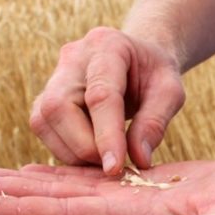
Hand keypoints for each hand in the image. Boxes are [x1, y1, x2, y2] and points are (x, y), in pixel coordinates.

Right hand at [30, 27, 184, 173]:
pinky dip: (66, 150)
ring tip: (106, 160)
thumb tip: (139, 160)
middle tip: (114, 165)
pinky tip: (92, 155)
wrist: (138, 60)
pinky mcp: (45, 98)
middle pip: (59, 107)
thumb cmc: (155, 75)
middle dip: (84, 146)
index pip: (100, 95)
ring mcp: (53, 76)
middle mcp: (72, 58)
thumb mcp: (170, 93)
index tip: (115, 167)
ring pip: (44, 121)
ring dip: (73, 152)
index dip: (106, 135)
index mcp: (107, 46)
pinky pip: (44, 129)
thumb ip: (155, 123)